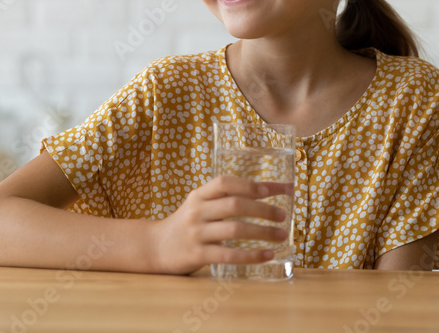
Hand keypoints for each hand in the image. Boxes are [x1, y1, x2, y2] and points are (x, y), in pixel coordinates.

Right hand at [150, 175, 291, 274]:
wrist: (155, 248)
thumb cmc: (186, 224)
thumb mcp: (200, 206)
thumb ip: (225, 199)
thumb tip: (267, 190)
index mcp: (199, 195)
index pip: (225, 182)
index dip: (250, 185)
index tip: (272, 190)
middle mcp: (197, 211)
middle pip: (235, 205)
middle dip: (263, 209)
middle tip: (283, 215)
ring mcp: (197, 233)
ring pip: (235, 229)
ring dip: (263, 232)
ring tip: (282, 235)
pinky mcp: (197, 255)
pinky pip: (229, 255)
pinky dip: (251, 255)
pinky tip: (268, 255)